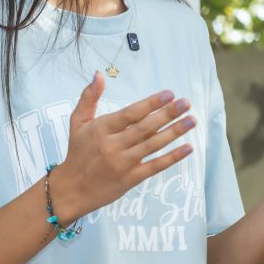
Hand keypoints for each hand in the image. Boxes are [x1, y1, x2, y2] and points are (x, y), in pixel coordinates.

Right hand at [56, 72, 196, 215]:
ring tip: (191, 120)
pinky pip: (155, 166)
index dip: (151, 103)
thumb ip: (89, 98)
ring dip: (174, 132)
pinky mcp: (131, 179)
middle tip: (186, 103)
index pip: (130, 114)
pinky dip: (172, 157)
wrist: (72, 189)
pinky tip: (187, 148)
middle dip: (168, 114)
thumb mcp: (77, 122)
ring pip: (153, 145)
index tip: (169, 94)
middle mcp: (112, 145)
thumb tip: (99, 74)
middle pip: (145, 128)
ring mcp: (123, 163)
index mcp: (101, 129)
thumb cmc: (77, 152)